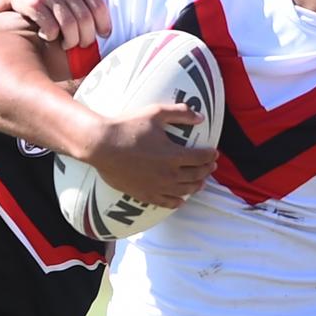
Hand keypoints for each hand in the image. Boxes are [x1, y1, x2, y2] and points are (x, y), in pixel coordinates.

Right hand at [2, 0, 115, 48]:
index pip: (98, 6)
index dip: (104, 23)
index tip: (104, 34)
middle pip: (85, 19)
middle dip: (87, 37)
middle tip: (85, 43)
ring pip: (69, 26)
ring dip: (71, 41)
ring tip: (70, 44)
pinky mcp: (33, 4)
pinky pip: (50, 28)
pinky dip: (52, 37)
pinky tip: (51, 36)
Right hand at [86, 103, 218, 208]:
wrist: (101, 145)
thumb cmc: (128, 126)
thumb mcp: (156, 113)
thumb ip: (180, 113)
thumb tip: (201, 117)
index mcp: (174, 155)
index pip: (201, 158)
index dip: (210, 155)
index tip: (214, 153)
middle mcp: (168, 174)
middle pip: (196, 175)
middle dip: (207, 170)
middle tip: (211, 166)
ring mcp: (157, 187)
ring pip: (184, 191)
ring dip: (196, 186)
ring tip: (201, 182)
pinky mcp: (144, 194)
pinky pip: (166, 203)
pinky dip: (177, 201)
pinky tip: (181, 199)